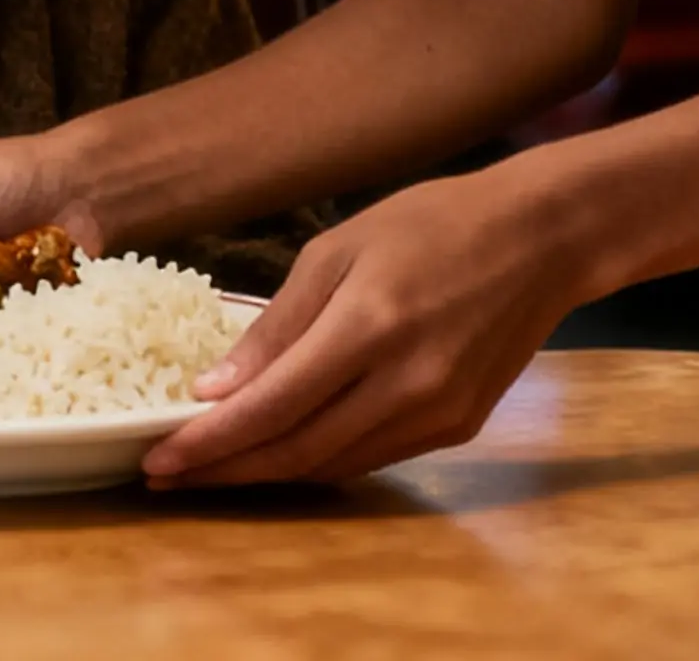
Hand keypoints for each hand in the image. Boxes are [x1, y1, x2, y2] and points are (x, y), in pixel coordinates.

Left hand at [145, 165, 595, 487]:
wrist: (542, 239)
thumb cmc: (433, 224)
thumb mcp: (339, 250)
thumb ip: (277, 325)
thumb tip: (214, 388)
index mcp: (369, 326)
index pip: (271, 406)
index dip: (209, 442)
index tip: (156, 459)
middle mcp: (406, 383)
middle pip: (296, 451)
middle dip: (225, 470)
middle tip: (165, 475)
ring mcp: (437, 414)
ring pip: (332, 466)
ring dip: (267, 473)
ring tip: (212, 468)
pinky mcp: (458, 429)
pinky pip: (370, 459)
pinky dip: (318, 460)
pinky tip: (282, 449)